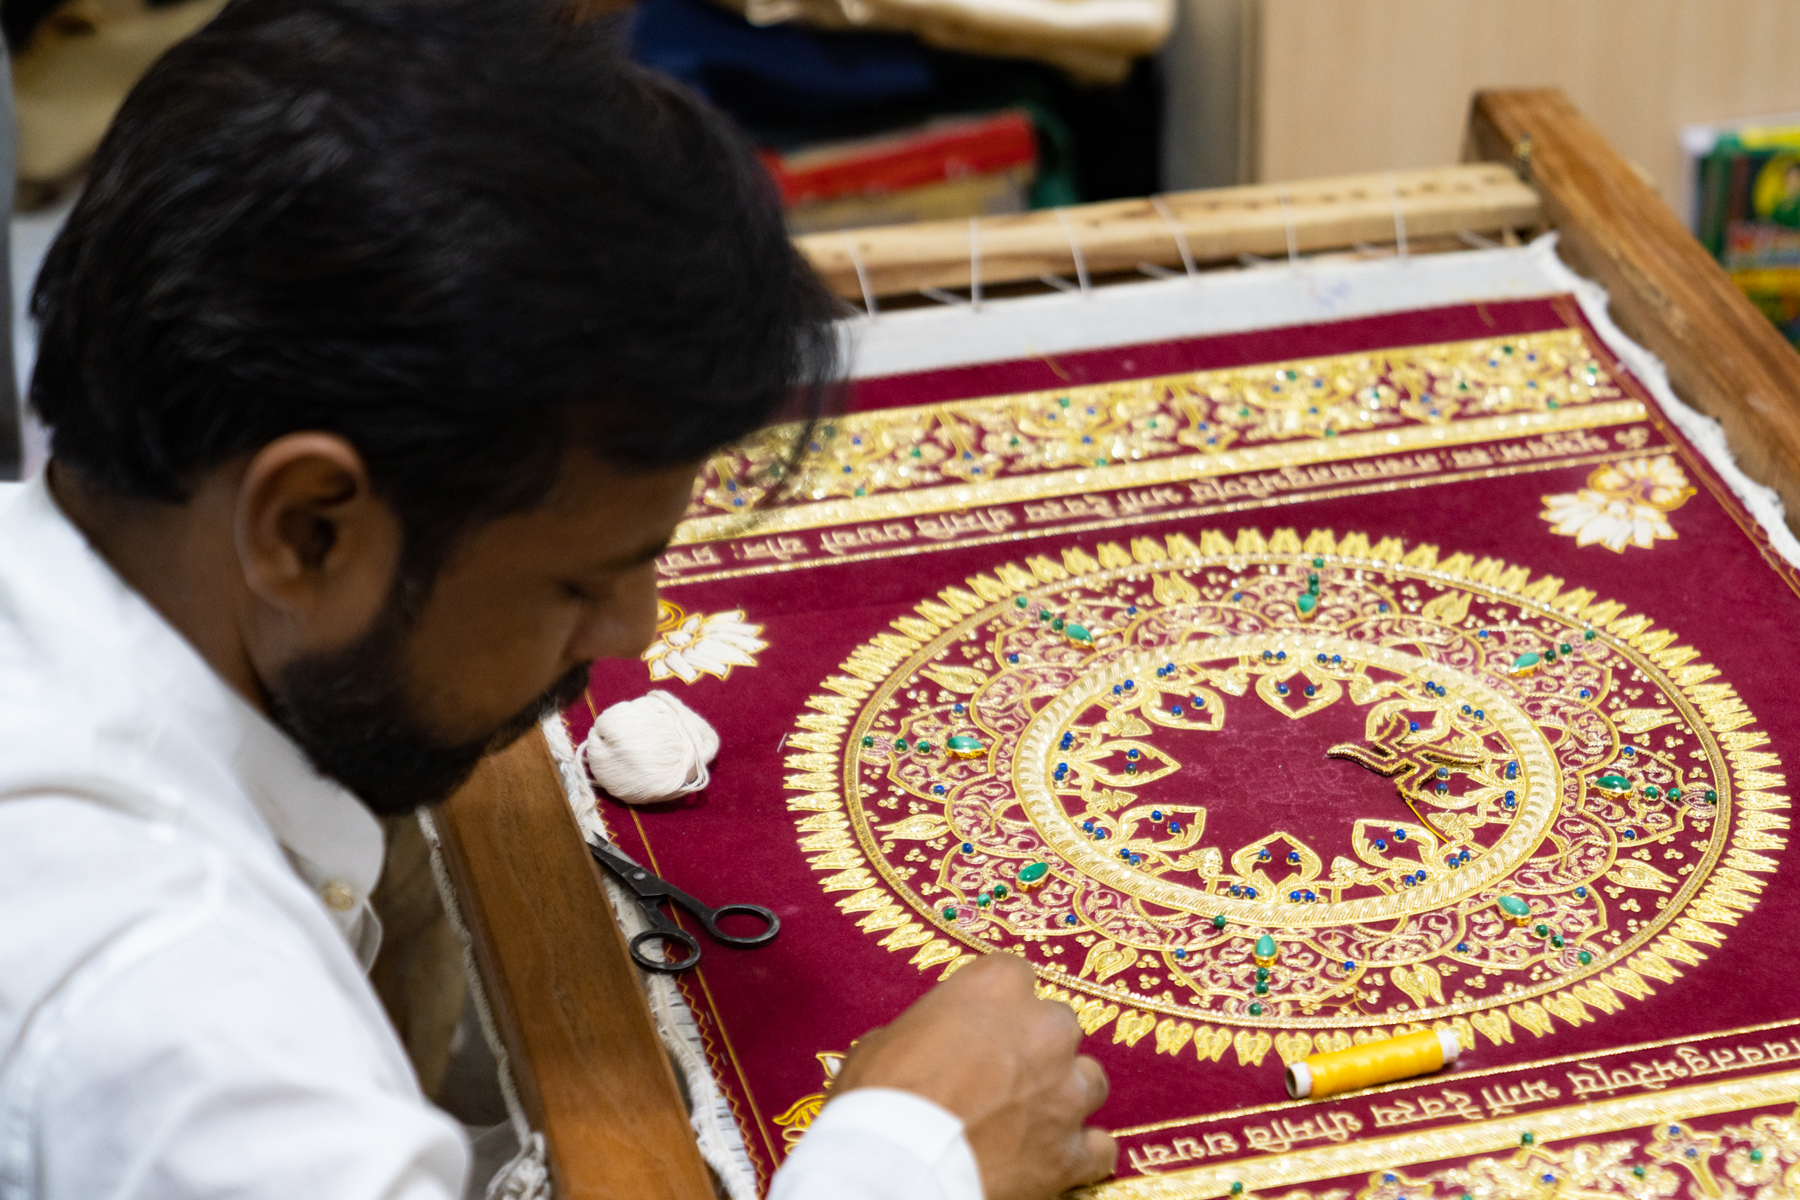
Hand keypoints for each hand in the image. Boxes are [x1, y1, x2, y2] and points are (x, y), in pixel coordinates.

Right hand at [833, 954, 1116, 1199]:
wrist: (899, 1170)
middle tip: (1002, 1074)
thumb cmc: (879, 1101)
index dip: (995, 1004)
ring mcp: (1065, 1093)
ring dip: (1065, 1094)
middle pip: (1058, 1025)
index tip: (981, 1024)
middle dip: (1036, 1047)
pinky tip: (1056, 1157)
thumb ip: (924, 1032)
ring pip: (1090, 1081)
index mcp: (996, 988)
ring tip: (1031, 1116)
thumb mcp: (882, 1043)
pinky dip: (1080, 1152)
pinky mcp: (1072, 1154)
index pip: (1014, 975)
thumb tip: (923, 1047)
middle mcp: (1044, 1031)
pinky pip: (1099, 1148)